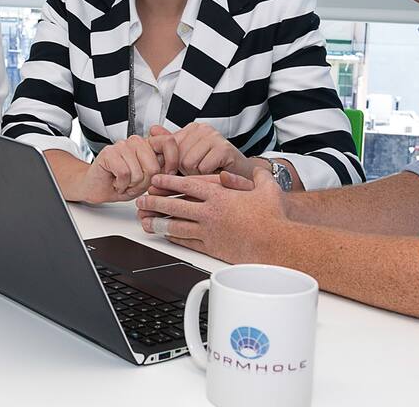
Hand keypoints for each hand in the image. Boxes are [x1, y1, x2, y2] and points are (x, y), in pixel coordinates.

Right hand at [69, 135, 165, 203]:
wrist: (96, 188)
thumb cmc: (121, 183)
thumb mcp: (146, 180)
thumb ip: (159, 171)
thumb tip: (172, 169)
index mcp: (148, 146)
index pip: (168, 142)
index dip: (172, 160)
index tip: (168, 173)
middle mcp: (136, 142)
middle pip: (153, 166)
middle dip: (144, 183)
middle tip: (134, 183)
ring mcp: (121, 145)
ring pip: (138, 172)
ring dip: (131, 185)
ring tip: (123, 182)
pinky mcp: (109, 153)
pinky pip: (124, 174)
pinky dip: (120, 185)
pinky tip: (115, 182)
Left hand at [135, 167, 284, 261]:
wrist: (277, 244)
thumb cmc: (274, 218)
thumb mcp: (267, 188)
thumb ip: (257, 177)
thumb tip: (256, 171)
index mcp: (220, 196)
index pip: (188, 185)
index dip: (169, 181)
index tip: (156, 180)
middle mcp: (210, 213)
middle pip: (176, 205)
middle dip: (156, 202)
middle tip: (142, 200)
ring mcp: (209, 231)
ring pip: (177, 225)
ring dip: (158, 222)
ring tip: (145, 221)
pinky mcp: (212, 248)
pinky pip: (187, 241)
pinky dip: (174, 238)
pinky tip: (165, 236)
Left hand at [168, 122, 256, 177]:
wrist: (242, 175)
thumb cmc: (213, 168)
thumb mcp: (189, 157)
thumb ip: (171, 146)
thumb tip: (152, 130)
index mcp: (191, 129)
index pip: (169, 147)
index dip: (172, 165)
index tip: (181, 171)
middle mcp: (202, 128)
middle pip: (177, 157)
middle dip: (186, 172)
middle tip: (200, 172)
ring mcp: (214, 136)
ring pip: (188, 163)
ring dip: (197, 175)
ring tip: (208, 172)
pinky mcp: (224, 148)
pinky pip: (202, 167)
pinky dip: (207, 176)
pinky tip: (216, 172)